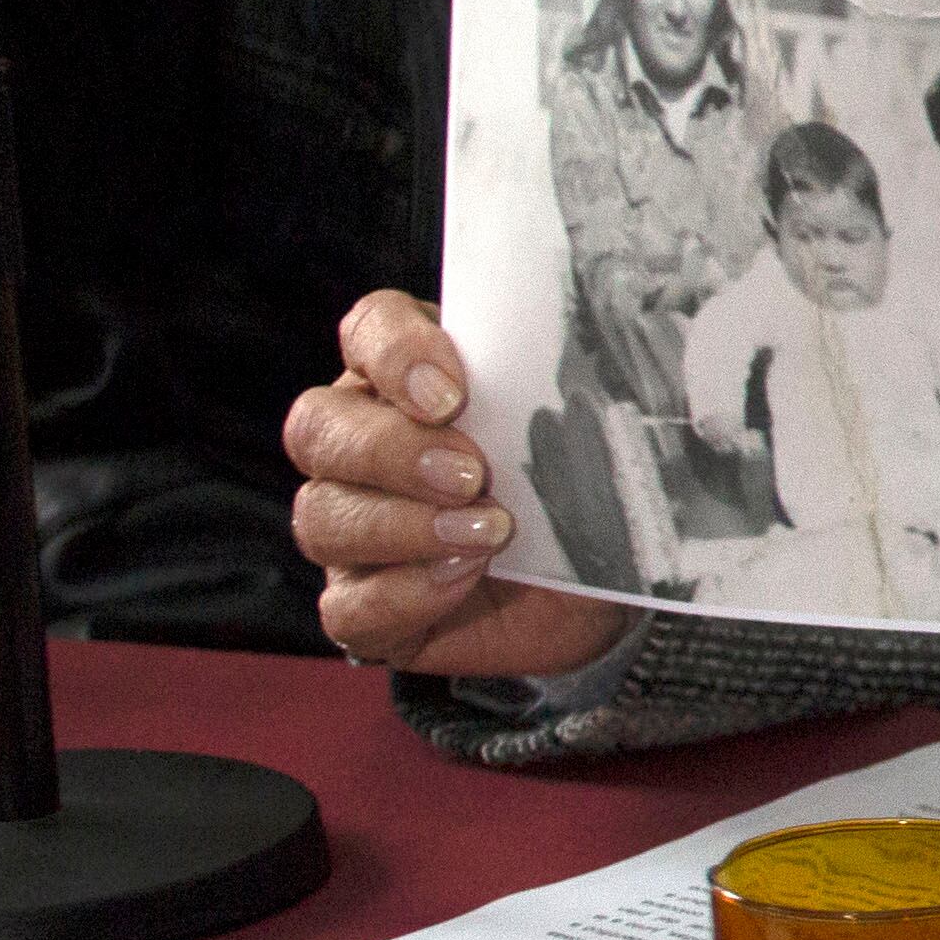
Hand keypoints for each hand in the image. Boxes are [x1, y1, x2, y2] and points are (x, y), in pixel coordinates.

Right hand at [286, 292, 632, 678]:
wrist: (601, 588)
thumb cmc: (586, 484)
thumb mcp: (593, 427)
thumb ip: (580, 385)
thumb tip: (620, 361)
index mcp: (411, 378)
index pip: (368, 331)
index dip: (394, 353)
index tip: (452, 392)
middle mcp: (363, 447)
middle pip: (319, 426)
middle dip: (391, 449)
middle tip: (470, 473)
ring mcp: (352, 530)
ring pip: (321, 516)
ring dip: (402, 525)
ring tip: (488, 531)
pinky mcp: (365, 607)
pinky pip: (346, 607)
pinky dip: (403, 593)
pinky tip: (463, 578)